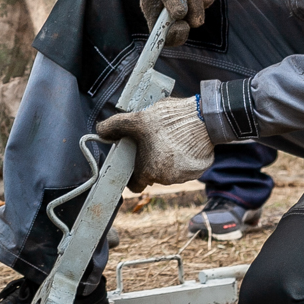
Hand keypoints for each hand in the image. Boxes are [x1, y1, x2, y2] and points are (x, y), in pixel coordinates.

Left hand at [95, 96, 214, 191]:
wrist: (203, 118)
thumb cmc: (168, 121)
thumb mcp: (136, 119)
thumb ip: (114, 126)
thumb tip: (100, 131)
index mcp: (149, 171)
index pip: (135, 185)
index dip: (131, 174)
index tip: (133, 161)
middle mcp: (167, 179)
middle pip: (152, 175)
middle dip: (150, 161)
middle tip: (151, 142)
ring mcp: (185, 176)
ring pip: (169, 171)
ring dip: (167, 159)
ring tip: (168, 138)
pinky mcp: (198, 171)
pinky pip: (186, 167)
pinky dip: (183, 157)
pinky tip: (182, 141)